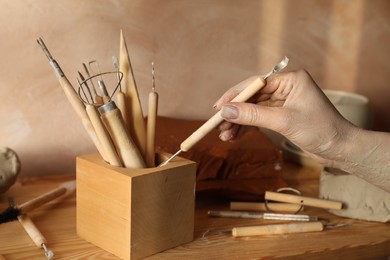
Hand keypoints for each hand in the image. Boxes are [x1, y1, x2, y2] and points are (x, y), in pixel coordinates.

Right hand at [215, 70, 356, 165]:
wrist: (340, 149)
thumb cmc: (320, 130)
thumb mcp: (283, 121)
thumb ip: (253, 115)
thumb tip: (225, 111)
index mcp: (290, 79)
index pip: (255, 84)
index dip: (234, 95)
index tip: (217, 107)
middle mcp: (286, 87)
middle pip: (251, 97)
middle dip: (235, 112)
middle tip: (218, 125)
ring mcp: (283, 101)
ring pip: (253, 109)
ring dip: (239, 122)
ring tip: (225, 136)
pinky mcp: (282, 115)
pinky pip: (259, 118)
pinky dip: (247, 127)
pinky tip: (235, 136)